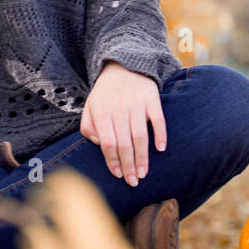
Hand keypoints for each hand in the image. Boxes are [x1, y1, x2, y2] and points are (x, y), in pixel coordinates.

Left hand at [79, 61, 166, 186]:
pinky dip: (160, 134)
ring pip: (140, 135)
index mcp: (102, 111)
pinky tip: (161, 149)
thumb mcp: (90, 106)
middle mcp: (119, 108)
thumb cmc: (106, 93)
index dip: (112, 161)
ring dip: (143, 157)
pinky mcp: (152, 98)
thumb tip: (101, 145)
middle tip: (133, 182)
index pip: (107, 143)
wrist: (124, 65)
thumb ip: (88, 127)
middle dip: (128, 165)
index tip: (118, 175)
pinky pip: (158, 119)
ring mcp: (137, 103)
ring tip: (143, 173)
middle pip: (124, 143)